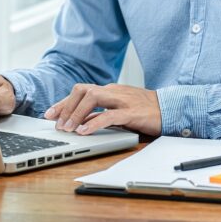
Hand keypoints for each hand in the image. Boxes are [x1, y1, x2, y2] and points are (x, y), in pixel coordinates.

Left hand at [44, 83, 160, 135]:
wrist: (171, 108)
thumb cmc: (145, 110)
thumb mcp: (119, 110)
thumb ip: (100, 113)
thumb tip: (80, 122)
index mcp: (110, 90)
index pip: (81, 90)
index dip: (63, 102)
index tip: (50, 114)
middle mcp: (114, 91)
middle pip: (83, 90)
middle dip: (66, 106)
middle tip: (56, 123)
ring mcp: (123, 100)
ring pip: (93, 98)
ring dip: (76, 113)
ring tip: (68, 128)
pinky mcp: (132, 112)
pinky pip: (109, 115)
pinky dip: (93, 123)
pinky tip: (84, 131)